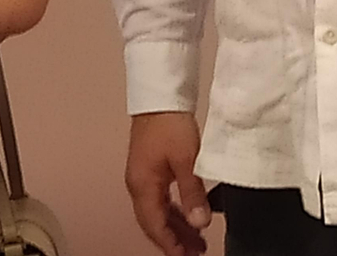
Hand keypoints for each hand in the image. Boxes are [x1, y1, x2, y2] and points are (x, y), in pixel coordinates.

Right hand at [126, 112, 209, 255]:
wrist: (159, 96)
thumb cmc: (169, 123)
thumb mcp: (186, 161)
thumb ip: (192, 194)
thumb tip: (199, 223)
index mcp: (142, 185)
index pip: (154, 225)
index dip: (170, 245)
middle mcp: (137, 184)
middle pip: (152, 222)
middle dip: (172, 240)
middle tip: (195, 253)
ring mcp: (141, 176)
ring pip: (156, 212)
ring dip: (174, 227)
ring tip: (196, 240)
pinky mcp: (148, 168)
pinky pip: (158, 199)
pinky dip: (172, 212)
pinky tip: (187, 216)